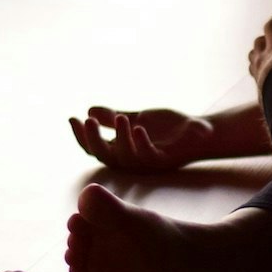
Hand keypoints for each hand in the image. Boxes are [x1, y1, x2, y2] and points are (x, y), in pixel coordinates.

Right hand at [69, 107, 232, 169]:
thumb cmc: (168, 128)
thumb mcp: (137, 118)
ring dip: (119, 137)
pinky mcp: (164, 161)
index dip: (81, 136)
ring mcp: (147, 162)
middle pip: (104, 156)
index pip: (94, 148)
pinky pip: (149, 155)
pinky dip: (141, 142)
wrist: (199, 132)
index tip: (72, 118)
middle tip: (86, 121)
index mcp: (122, 151)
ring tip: (119, 118)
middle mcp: (131, 160)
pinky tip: (138, 127)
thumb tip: (89, 109)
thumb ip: (114, 116)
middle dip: (92, 139)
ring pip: (125, 157)